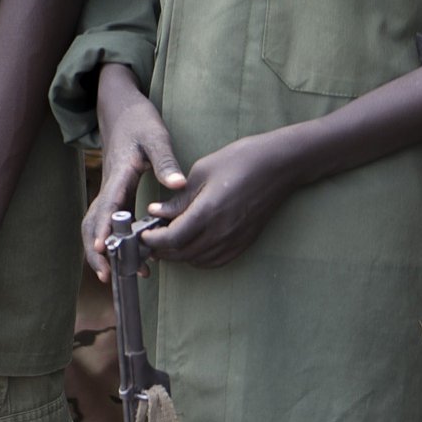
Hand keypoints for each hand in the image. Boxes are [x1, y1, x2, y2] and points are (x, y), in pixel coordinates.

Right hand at [85, 64, 184, 280]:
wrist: (120, 109)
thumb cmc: (139, 121)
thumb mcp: (155, 135)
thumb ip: (166, 161)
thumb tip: (178, 185)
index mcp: (118, 175)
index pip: (106, 206)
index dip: (101, 228)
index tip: (101, 249)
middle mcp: (108, 187)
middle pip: (91, 223)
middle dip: (95, 251)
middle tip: (106, 276)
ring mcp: (109, 192)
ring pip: (95, 226)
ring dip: (102, 251)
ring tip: (115, 275)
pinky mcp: (114, 195)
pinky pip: (107, 223)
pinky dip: (111, 241)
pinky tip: (128, 256)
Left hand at [139, 129, 311, 267]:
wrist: (278, 165)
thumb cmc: (240, 160)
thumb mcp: (201, 172)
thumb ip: (178, 199)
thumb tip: (156, 213)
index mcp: (208, 212)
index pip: (172, 239)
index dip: (153, 241)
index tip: (143, 234)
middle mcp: (222, 232)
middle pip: (182, 254)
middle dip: (161, 250)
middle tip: (150, 240)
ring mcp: (235, 240)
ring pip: (198, 260)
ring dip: (179, 255)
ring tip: (168, 242)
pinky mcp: (244, 242)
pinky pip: (215, 261)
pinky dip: (199, 258)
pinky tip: (192, 246)